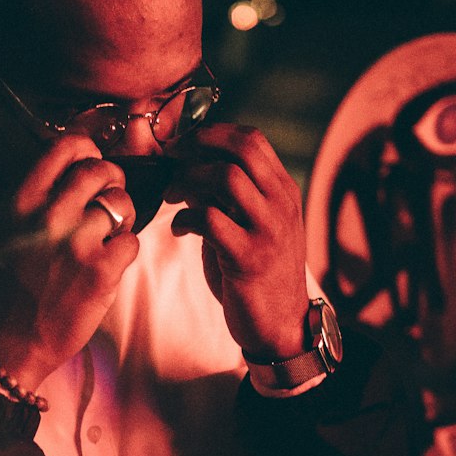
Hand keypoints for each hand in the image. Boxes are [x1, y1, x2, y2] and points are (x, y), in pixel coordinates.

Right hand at [0, 136, 138, 388]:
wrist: (9, 343)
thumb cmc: (7, 289)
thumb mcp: (5, 232)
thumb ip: (34, 200)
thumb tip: (71, 169)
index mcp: (21, 202)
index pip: (64, 147)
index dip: (87, 150)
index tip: (91, 163)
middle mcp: (49, 215)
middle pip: (100, 170)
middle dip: (112, 181)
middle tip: (109, 199)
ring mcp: (77, 242)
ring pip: (122, 203)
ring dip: (122, 217)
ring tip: (109, 235)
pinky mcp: (101, 271)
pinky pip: (132, 241)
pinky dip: (125, 251)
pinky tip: (108, 264)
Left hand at [164, 123, 308, 359]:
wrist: (281, 323)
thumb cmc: (258, 272)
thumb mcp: (253, 225)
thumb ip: (228, 195)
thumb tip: (189, 166)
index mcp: (283, 191)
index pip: (252, 139)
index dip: (212, 133)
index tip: (184, 145)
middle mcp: (281, 205)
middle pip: (241, 149)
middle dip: (197, 145)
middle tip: (172, 160)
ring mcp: (267, 230)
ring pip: (225, 178)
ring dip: (188, 180)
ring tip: (172, 196)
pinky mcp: (248, 258)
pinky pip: (210, 220)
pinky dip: (185, 219)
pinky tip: (179, 229)